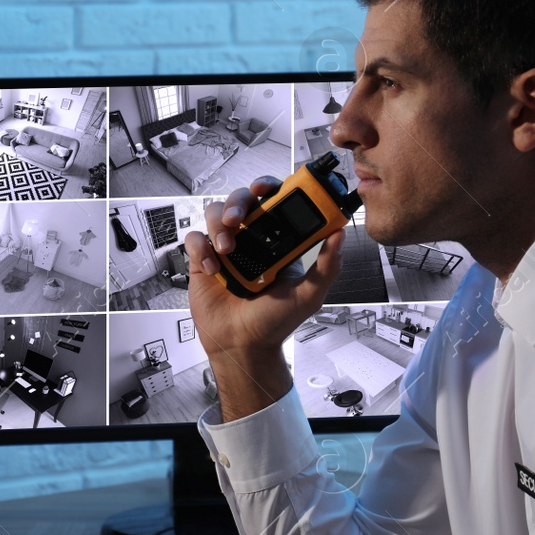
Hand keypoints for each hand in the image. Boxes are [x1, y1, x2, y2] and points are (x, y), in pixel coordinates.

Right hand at [184, 177, 343, 420]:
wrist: (243, 346)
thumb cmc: (274, 323)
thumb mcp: (308, 295)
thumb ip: (326, 265)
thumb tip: (339, 234)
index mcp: (276, 243)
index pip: (272, 203)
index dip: (268, 188)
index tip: (266, 188)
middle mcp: (250, 241)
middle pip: (240, 200)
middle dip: (238, 201)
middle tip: (240, 218)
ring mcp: (226, 249)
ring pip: (215, 213)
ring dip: (219, 224)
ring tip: (227, 248)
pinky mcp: (203, 261)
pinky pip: (195, 238)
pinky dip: (200, 247)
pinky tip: (212, 266)